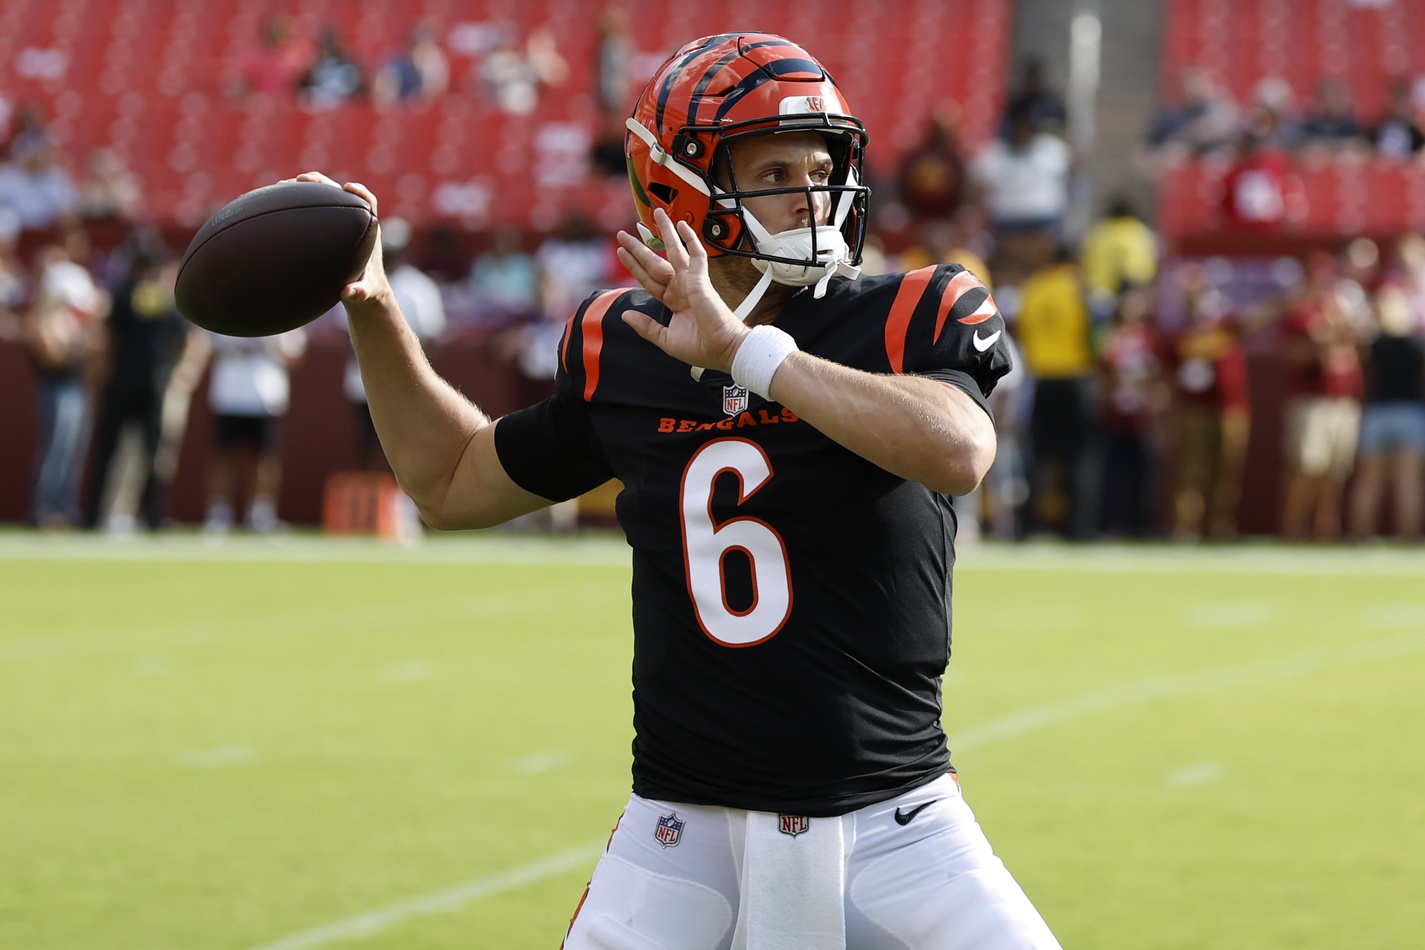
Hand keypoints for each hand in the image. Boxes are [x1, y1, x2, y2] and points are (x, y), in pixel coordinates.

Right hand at [287, 172, 392, 311]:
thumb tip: (347, 292)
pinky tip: (275, 205)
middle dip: (322, 182)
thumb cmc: (365, 291)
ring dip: (305, 189)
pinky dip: (296, 206)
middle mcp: (352, 223)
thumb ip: (359, 293)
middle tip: (303, 179)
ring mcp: (337, 225)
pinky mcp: (324, 230)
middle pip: (339, 193)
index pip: (368, 203)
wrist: (360, 292)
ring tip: (282, 186)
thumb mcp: (364, 294)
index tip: (348, 188)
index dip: (360, 192)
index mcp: (368, 232)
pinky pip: (310, 213)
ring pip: (322, 199)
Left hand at [616, 208, 746, 373]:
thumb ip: (645, 327)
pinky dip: (690, 238)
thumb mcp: (665, 340)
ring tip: (655, 214)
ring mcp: (690, 282)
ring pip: (673, 251)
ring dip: (664, 232)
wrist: (722, 349)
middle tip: (622, 234)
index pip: (648, 279)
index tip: (621, 252)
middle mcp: (680, 288)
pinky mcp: (700, 279)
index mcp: (672, 301)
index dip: (634, 265)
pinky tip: (681, 224)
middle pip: (654, 262)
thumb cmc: (700, 348)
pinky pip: (696, 253)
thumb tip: (625, 314)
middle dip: (638, 248)